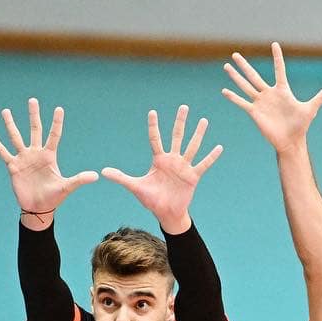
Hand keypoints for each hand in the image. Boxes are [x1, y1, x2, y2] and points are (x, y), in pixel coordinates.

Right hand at [0, 99, 98, 223]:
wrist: (38, 208)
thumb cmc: (54, 197)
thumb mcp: (67, 187)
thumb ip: (79, 179)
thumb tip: (96, 176)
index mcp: (49, 156)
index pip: (54, 135)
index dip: (56, 122)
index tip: (59, 108)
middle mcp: (36, 154)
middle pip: (35, 130)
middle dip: (33, 115)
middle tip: (33, 100)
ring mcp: (24, 159)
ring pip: (16, 137)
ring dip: (11, 124)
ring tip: (6, 111)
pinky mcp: (13, 166)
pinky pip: (4, 153)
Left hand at [101, 106, 222, 234]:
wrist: (166, 213)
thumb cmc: (151, 200)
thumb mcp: (135, 187)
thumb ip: (121, 178)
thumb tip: (102, 172)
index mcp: (159, 160)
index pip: (155, 139)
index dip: (154, 126)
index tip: (152, 112)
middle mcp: (172, 160)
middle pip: (177, 136)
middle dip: (180, 122)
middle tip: (184, 107)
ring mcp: (184, 167)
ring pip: (192, 146)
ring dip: (198, 134)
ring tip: (204, 121)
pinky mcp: (193, 176)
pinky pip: (203, 164)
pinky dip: (211, 156)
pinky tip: (219, 147)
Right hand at [222, 42, 321, 153]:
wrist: (291, 141)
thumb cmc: (301, 125)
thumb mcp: (311, 109)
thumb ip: (321, 97)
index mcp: (283, 90)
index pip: (279, 70)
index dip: (277, 58)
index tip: (274, 44)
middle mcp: (269, 94)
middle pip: (254, 76)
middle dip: (244, 65)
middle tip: (235, 54)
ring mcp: (261, 103)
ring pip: (246, 86)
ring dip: (235, 77)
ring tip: (226, 66)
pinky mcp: (254, 113)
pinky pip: (242, 103)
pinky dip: (233, 98)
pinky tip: (224, 91)